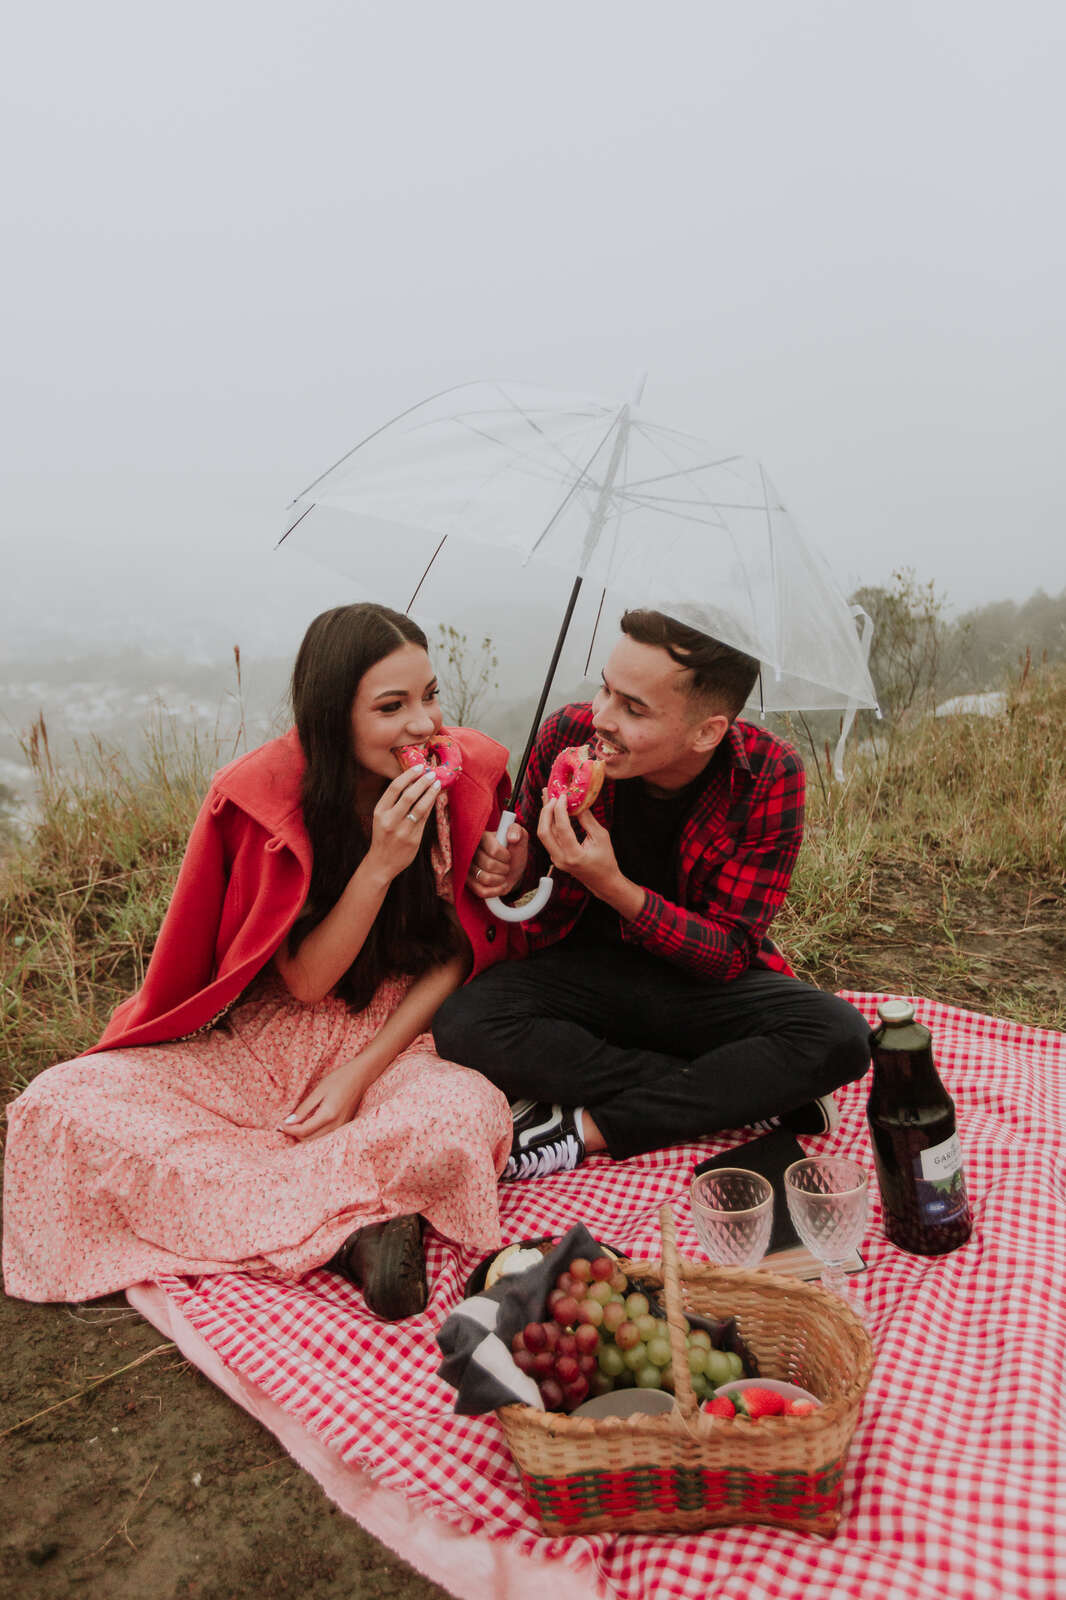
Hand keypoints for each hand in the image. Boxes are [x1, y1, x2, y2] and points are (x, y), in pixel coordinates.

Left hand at [280, 1058, 373, 1141]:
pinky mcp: (343, 1126)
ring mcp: (341, 1127)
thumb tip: (289, 1122)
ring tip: (294, 1125)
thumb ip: (304, 1108)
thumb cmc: (340, 1079)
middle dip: (295, 1134)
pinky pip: (325, 1136)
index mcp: (328, 1115)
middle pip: (309, 1140)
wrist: (361, 1076)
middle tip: (285, 1125)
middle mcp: (336, 1125)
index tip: (279, 1125)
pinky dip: (314, 1134)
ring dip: (304, 1136)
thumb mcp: (319, 1090)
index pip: (303, 1131)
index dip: (289, 1130)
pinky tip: (308, 1125)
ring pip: (317, 1141)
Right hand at [365, 764, 441, 882]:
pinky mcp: (414, 839)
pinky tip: (435, 798)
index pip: (394, 788)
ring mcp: (402, 830)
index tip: (419, 767)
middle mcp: (390, 820)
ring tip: (437, 783)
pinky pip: (425, 819)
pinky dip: (431, 806)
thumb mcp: (381, 818)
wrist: (382, 863)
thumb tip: (412, 782)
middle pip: (409, 795)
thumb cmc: (383, 836)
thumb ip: (393, 803)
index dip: (408, 775)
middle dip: (422, 782)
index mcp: (380, 812)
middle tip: (431, 773)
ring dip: (430, 793)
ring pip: (420, 807)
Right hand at [467, 821, 528, 898]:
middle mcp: (470, 852)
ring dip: (501, 879)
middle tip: (506, 866)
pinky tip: (500, 884)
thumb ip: (517, 831)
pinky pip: (482, 891)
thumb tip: (513, 837)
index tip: (508, 856)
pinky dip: (496, 890)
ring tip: (502, 874)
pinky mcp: (468, 883)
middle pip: (490, 865)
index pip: (494, 850)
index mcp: (481, 837)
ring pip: (486, 878)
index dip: (506, 856)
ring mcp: (467, 868)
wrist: (512, 869)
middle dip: (504, 868)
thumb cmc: (513, 851)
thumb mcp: (520, 838)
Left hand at [537, 795, 620, 899]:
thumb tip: (577, 802)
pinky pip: (548, 837)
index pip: (562, 828)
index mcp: (574, 855)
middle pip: (544, 832)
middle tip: (552, 794)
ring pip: (543, 834)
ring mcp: (556, 860)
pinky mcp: (555, 857)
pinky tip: (551, 810)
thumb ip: (587, 820)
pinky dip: (548, 822)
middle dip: (546, 810)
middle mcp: (561, 859)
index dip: (560, 810)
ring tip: (548, 797)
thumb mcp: (601, 837)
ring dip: (545, 814)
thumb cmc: (606, 860)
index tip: (563, 796)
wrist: (603, 881)